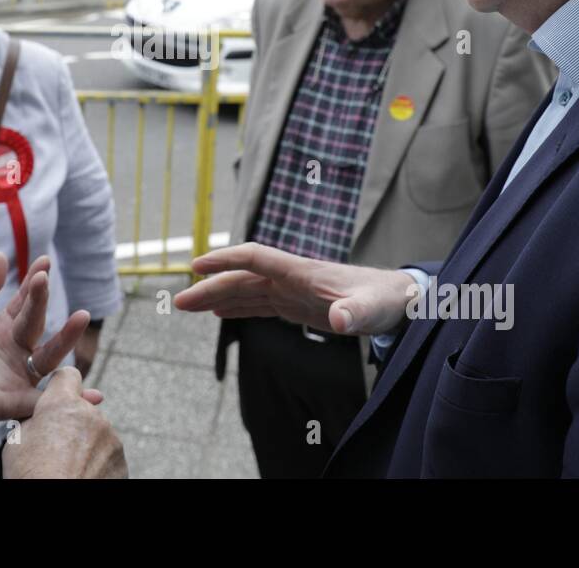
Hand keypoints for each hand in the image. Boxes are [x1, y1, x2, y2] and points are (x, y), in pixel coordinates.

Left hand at [0, 252, 102, 422]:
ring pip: (49, 356)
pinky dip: (73, 398)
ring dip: (66, 337)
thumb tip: (2, 255)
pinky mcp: (15, 401)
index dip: (33, 282)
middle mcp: (18, 350)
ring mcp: (19, 375)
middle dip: (40, 301)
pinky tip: (95, 395)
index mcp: (6, 328)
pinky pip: (45, 400)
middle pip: (35, 323)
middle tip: (43, 278)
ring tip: (81, 316)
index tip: (43, 261)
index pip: (25, 302)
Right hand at [3, 367, 126, 478]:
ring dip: (86, 443)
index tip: (55, 399)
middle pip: (82, 408)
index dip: (60, 386)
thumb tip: (42, 417)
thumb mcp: (17, 440)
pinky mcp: (121, 459)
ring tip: (67, 466)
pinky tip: (81, 475)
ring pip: (96, 432)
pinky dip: (97, 461)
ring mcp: (110, 436)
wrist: (58, 507)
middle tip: (55, 446)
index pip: (68, 375)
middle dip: (72, 421)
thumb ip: (35, 419)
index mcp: (62, 403)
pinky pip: (107, 453)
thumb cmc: (31, 476)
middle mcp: (91, 414)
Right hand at [173, 242, 416, 335]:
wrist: (398, 301)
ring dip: (216, 297)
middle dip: (210, 286)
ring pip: (245, 290)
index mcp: (302, 272)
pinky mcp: (296, 305)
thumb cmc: (386, 300)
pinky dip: (235, 307)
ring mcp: (291, 290)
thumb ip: (354, 313)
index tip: (196, 265)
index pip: (255, 258)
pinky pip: (258, 304)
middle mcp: (291, 277)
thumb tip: (338, 320)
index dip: (225, 260)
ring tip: (186, 306)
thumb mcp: (372, 309)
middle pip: (241, 277)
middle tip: (179, 301)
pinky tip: (217, 313)